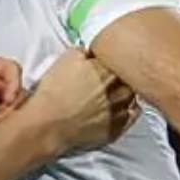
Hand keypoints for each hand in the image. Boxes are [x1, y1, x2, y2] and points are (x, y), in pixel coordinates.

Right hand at [0, 49, 138, 163]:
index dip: (113, 62)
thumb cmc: (53, 92)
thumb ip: (83, 50)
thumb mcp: (64, 59)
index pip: (120, 61)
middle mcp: (116, 90)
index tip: (106, 65)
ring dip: (126, 94)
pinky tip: (119, 109)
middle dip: (121, 79)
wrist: (47, 123)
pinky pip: (131, 117)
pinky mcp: (116, 129)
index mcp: (106, 70)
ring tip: (114, 94)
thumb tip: (90, 51)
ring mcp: (118, 111)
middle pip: (129, 79)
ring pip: (132, 98)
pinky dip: (128, 111)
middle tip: (111, 80)